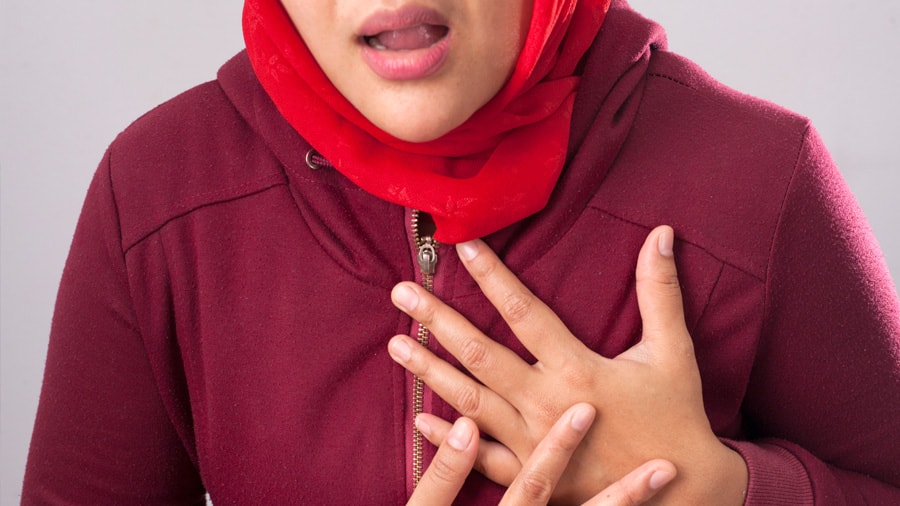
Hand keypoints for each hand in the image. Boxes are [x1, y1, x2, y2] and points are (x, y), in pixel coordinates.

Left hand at [389, 226, 746, 503]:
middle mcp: (547, 404)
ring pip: (470, 402)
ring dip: (430, 372)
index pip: (525, 312)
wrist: (685, 490)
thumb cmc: (677, 416)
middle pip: (481, 355)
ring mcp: (534, 444)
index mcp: (579, 369)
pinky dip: (447, 441)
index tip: (461, 247)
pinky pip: (481, 457)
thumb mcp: (672, 351)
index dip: (492, 277)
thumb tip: (661, 233)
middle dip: (438, 320)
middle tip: (402, 292)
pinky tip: (419, 420)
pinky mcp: (533, 477)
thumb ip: (660, 292)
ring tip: (395, 344)